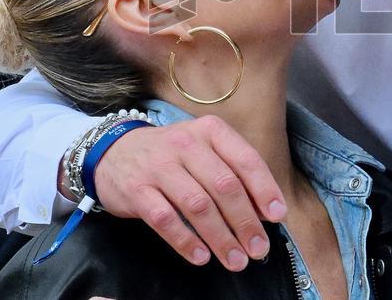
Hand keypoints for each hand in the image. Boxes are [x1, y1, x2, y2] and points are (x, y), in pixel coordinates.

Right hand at [92, 115, 286, 270]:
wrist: (114, 151)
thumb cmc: (172, 156)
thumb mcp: (204, 150)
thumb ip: (233, 173)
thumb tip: (265, 211)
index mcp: (210, 131)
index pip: (245, 159)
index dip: (264, 189)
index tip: (277, 216)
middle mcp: (186, 144)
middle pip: (224, 186)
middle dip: (245, 221)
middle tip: (258, 249)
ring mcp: (159, 166)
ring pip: (198, 205)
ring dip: (221, 237)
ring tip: (235, 260)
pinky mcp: (136, 190)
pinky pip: (165, 219)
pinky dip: (186, 241)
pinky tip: (201, 257)